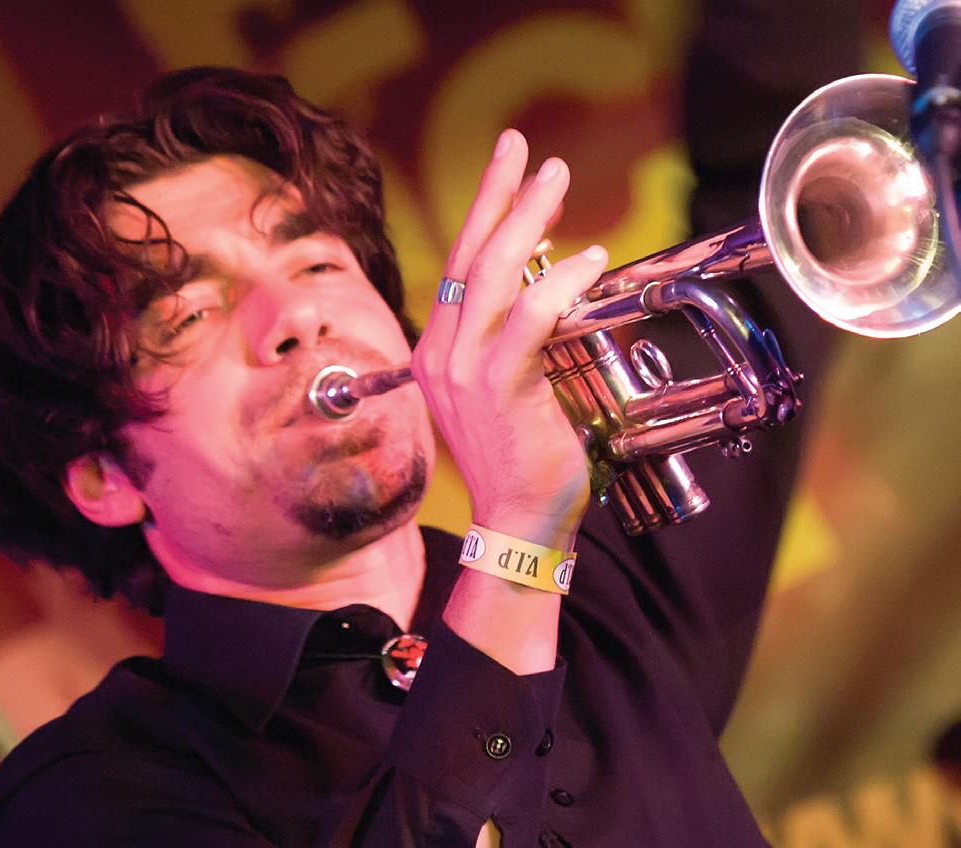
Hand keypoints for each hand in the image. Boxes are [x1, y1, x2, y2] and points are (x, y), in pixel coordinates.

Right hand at [411, 130, 607, 548]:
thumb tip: (544, 291)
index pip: (459, 267)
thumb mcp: (503, 390)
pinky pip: (530, 318)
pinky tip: (588, 259)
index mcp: (439, 353)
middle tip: (527, 149)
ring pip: (494, 274)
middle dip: (499, 193)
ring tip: (557, 179)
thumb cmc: (522, 456)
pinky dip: (559, 282)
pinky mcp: (499, 388)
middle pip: (469, 255)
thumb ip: (510, 342)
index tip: (507, 168)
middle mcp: (442, 355)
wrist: (517, 517)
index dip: (483, 212)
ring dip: (527, 217)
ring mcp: (465, 371)